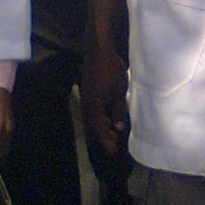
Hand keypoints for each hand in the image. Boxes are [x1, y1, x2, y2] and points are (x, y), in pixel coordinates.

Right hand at [81, 38, 127, 157]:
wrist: (97, 50)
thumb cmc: (110, 69)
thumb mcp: (119, 90)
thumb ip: (117, 110)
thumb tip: (117, 129)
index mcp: (94, 107)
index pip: (98, 130)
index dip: (106, 143)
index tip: (113, 154)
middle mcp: (87, 106)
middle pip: (93, 128)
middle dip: (103, 138)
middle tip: (114, 147)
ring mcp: (85, 99)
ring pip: (92, 120)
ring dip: (101, 129)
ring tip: (113, 135)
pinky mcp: (87, 94)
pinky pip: (92, 112)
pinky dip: (100, 119)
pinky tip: (108, 119)